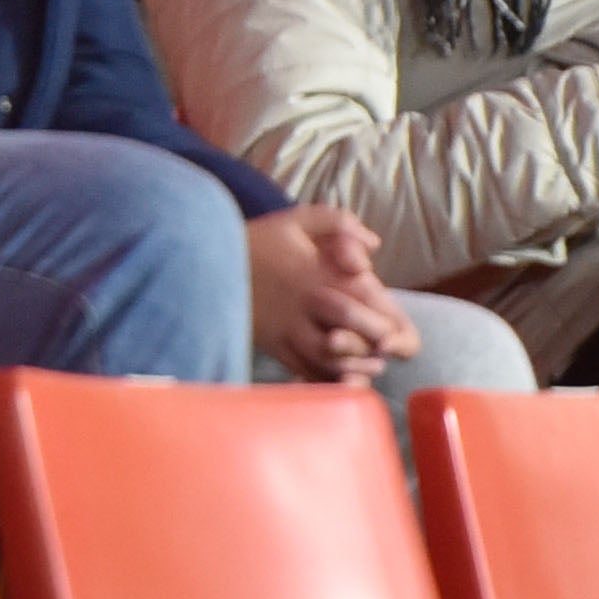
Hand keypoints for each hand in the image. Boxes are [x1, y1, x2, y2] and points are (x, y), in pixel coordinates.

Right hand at [245, 204, 419, 384]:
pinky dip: (326, 377)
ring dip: (352, 365)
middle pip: (343, 331)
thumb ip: (338, 222)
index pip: (356, 298)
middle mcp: (301, 305)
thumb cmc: (258, 242)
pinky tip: (342, 375)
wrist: (205, 266)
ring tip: (372, 365)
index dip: (382, 315)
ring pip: (324, 357)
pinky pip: (303, 369)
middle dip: (370, 344)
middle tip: (386, 349)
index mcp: (312, 274)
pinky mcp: (273, 346)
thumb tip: (374, 244)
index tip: (394, 324)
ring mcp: (285, 329)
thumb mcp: (295, 220)